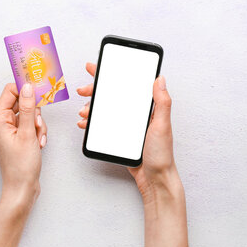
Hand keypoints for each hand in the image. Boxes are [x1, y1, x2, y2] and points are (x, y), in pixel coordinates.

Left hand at [0, 83, 47, 206]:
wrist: (22, 188)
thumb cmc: (20, 166)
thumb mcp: (27, 133)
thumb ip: (27, 108)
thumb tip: (27, 87)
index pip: (10, 91)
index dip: (25, 90)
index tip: (39, 91)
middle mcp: (1, 122)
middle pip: (21, 102)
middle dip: (34, 112)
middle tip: (36, 125)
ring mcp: (9, 129)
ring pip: (28, 114)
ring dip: (37, 124)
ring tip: (37, 139)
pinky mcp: (17, 136)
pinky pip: (30, 125)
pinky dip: (37, 132)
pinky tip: (38, 144)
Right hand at [77, 63, 182, 203]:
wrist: (154, 179)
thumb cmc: (161, 154)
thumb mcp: (162, 125)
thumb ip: (162, 102)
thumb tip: (160, 79)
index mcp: (146, 107)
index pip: (127, 85)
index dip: (111, 74)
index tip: (97, 68)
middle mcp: (135, 113)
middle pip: (112, 95)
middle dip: (95, 90)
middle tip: (84, 90)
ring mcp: (125, 125)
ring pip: (104, 109)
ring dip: (91, 107)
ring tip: (84, 112)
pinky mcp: (118, 136)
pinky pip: (102, 125)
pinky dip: (91, 122)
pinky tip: (85, 123)